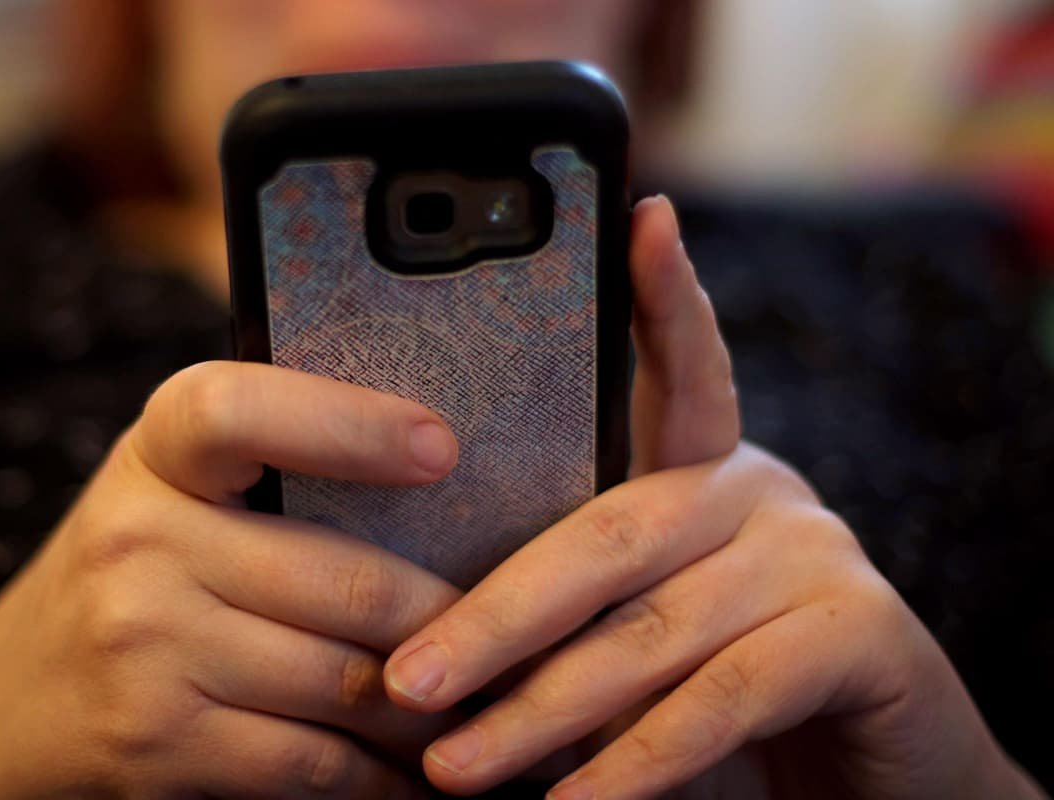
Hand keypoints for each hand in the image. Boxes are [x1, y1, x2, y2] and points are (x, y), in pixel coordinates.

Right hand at [0, 362, 465, 798]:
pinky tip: (429, 772)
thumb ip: (270, 471)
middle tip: (530, 631)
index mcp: (153, 452)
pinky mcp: (159, 746)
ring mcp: (144, 650)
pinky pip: (314, 764)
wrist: (1, 710)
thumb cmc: (129, 574)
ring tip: (503, 704)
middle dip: (454, 619)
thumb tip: (439, 468)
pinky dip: (387, 777)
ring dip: (439, 706)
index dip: (346, 425)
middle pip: (346, 581)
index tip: (441, 448)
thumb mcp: (172, 492)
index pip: (238, 411)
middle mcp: (138, 541)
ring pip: (348, 681)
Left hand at [381, 200, 1043, 798]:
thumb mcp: (650, 621)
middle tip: (404, 683)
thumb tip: (432, 634)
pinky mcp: (860, 633)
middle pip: (607, 534)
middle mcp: (759, 491)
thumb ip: (582, 599)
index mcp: (705, 467)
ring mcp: (814, 554)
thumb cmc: (729, 688)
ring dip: (544, 710)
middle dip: (495, 618)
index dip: (660, 298)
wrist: (870, 767)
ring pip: (653, 629)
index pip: (679, 369)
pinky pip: (724, 696)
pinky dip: (640, 761)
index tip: (640, 217)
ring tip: (456, 766)